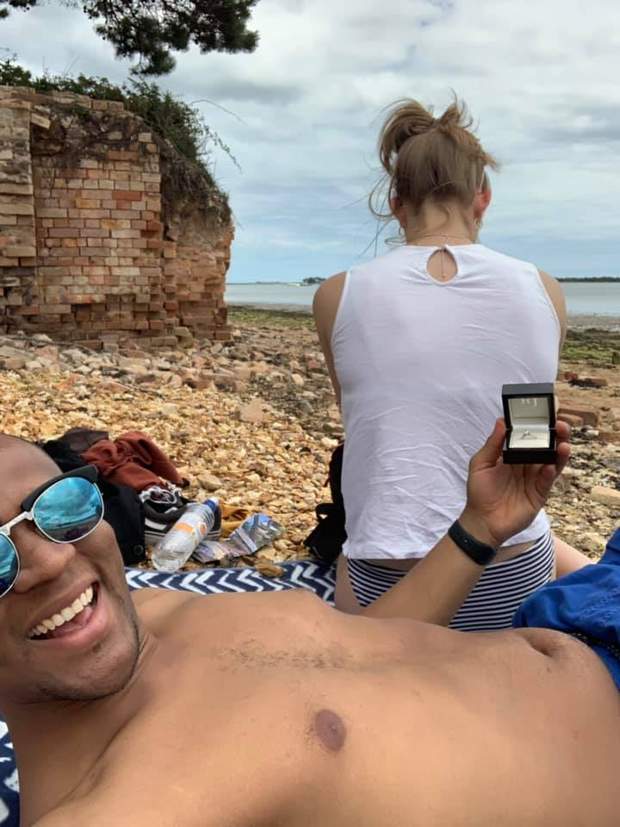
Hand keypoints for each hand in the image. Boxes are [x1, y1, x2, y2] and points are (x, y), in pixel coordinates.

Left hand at [460, 419, 569, 547]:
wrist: (482, 521)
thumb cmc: (479, 492)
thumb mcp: (481, 464)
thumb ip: (493, 444)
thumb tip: (501, 421)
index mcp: (513, 455)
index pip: (529, 436)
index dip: (539, 425)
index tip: (547, 413)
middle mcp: (527, 464)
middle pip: (546, 446)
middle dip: (555, 435)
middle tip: (560, 425)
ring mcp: (535, 479)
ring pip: (552, 462)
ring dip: (560, 452)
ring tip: (564, 443)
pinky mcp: (539, 494)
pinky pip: (548, 481)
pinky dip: (550, 472)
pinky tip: (549, 466)